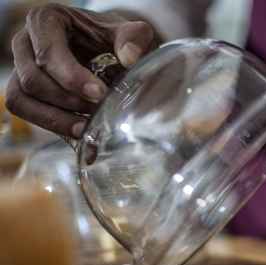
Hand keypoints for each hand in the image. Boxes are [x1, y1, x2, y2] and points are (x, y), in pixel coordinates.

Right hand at [6, 4, 158, 137]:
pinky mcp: (23, 91)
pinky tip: (79, 131)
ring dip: (57, 118)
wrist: (105, 48)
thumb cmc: (110, 38)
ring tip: (88, 127)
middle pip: (32, 80)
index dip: (71, 77)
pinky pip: (26, 112)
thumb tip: (131, 57)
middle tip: (99, 112)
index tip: (100, 94)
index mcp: (46, 21)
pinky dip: (52, 125)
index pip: (48, 52)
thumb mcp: (125, 33)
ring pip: (22, 100)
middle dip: (68, 101)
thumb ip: (133, 38)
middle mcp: (25, 42)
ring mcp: (20, 68)